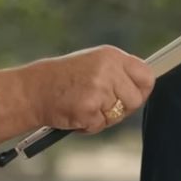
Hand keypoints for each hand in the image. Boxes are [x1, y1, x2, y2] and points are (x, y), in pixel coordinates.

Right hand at [0, 45, 154, 145]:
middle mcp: (108, 69)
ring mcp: (99, 88)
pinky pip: (100, 125)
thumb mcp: (94, 64)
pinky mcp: (89, 108)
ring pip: (118, 115)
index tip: (131, 96)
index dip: (141, 90)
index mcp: (111, 55)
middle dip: (121, 109)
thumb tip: (144, 88)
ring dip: (103, 118)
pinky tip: (75, 113)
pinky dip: (88, 125)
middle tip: (101, 106)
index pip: (146, 75)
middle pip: (136, 99)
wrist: (33, 90)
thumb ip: (118, 73)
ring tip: (83, 106)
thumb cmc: (64, 80)